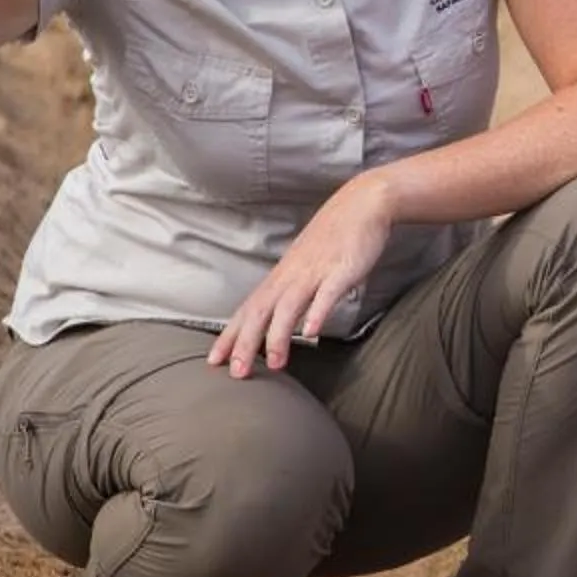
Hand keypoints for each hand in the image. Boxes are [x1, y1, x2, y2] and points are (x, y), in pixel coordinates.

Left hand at [212, 174, 396, 376]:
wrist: (363, 203)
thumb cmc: (335, 236)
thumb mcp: (307, 265)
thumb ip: (296, 290)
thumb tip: (288, 317)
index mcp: (282, 276)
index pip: (248, 309)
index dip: (229, 335)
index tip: (213, 361)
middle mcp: (292, 275)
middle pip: (261, 311)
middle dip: (245, 343)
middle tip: (235, 373)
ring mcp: (315, 272)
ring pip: (289, 306)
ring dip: (279, 336)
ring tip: (275, 364)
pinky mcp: (341, 270)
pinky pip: (326, 294)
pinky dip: (317, 313)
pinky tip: (311, 334)